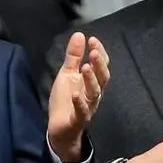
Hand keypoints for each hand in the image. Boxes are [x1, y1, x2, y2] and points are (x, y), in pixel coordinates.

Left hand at [47, 32, 109, 161]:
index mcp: (92, 81)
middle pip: (102, 78)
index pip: (101, 65)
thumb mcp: (67, 74)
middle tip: (93, 51)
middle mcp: (94, 93)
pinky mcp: (78, 118)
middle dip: (99, 64)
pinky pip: (82, 111)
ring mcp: (88, 106)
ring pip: (94, 93)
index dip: (99, 52)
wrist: (59, 128)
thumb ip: (74, 56)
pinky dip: (79, 102)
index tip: (92, 40)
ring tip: (86, 67)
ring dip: (91, 80)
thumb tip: (79, 34)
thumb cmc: (66, 99)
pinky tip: (75, 94)